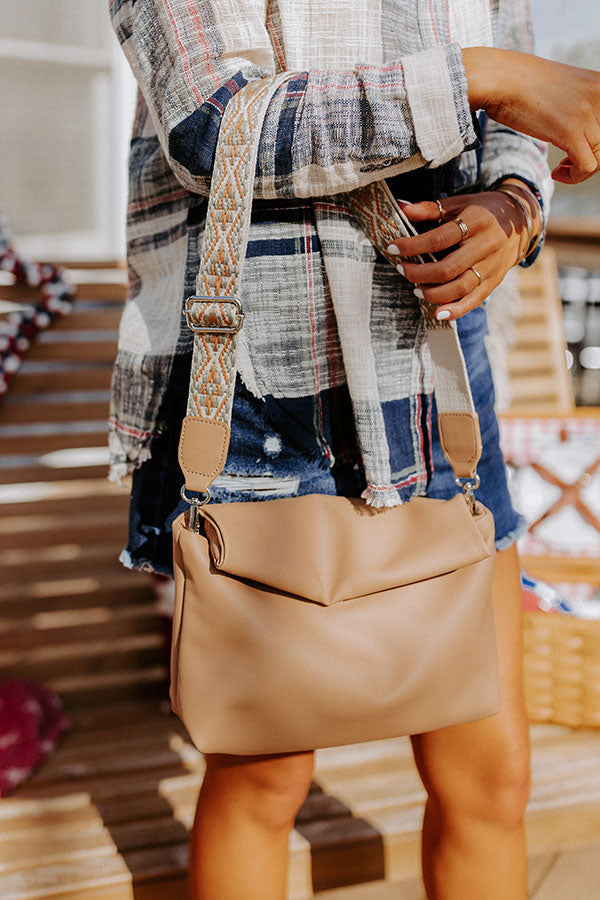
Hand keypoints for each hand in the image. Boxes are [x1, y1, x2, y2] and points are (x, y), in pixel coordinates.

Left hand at [387, 189, 533, 320]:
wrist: (522, 220)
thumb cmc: (483, 210)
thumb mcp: (459, 203)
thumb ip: (429, 208)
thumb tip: (399, 207)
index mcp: (476, 222)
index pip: (438, 239)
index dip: (412, 245)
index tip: (393, 247)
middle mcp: (486, 245)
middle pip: (448, 268)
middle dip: (420, 273)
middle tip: (402, 270)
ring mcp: (491, 266)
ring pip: (460, 287)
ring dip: (434, 293)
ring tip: (416, 289)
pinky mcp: (494, 281)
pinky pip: (474, 300)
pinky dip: (456, 310)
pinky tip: (438, 313)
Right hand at [463, 48, 599, 183]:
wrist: (500, 78)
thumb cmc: (522, 84)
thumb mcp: (564, 88)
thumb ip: (581, 104)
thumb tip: (584, 129)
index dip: (596, 143)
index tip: (578, 148)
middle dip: (590, 157)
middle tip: (567, 161)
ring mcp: (587, 112)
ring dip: (581, 170)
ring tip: (562, 169)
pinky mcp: (571, 130)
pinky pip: (587, 166)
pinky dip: (574, 177)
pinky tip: (557, 173)